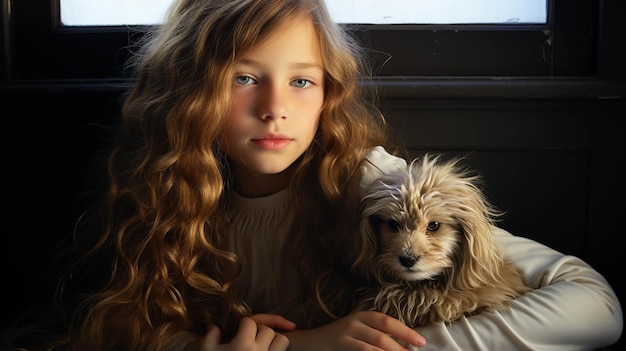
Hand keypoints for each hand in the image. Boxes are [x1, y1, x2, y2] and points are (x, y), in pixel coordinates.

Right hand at [185, 316, 289, 350]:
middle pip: (268, 330)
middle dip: (260, 331)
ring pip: (282, 341)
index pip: (250, 322)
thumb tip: (214, 327)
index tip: (240, 332)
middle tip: (251, 339)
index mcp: (242, 345)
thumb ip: (210, 337)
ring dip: (274, 341)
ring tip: (262, 347)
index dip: (244, 326)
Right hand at [284, 311, 425, 350]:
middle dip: (401, 347)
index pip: (388, 321)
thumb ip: (376, 336)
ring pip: (375, 344)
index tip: (421, 342)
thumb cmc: (338, 341)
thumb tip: (402, 346)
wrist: (309, 343)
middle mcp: (355, 321)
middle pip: (384, 334)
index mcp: (362, 315)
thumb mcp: (358, 333)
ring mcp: (346, 332)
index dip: (406, 331)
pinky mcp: (340, 343)